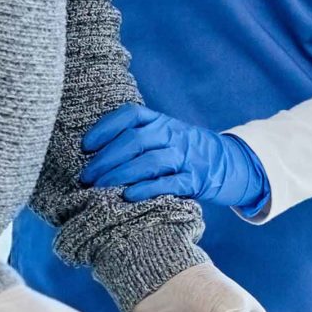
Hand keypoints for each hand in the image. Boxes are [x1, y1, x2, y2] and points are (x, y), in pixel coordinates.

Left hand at [80, 106, 269, 214]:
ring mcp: (184, 157)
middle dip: (106, 159)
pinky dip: (147, 189)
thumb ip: (135, 137)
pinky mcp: (194, 180)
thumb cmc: (180, 150)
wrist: (226, 162)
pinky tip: (128, 196)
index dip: (105, 128)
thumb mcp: (162, 135)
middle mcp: (172, 134)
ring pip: (150, 162)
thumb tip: (91, 154)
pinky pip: (169, 183)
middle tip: (86, 177)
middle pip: (135, 141)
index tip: (85, 146)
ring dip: (121, 174)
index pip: (130, 115)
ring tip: (100, 187)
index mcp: (160, 121)